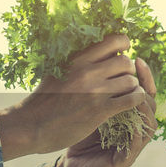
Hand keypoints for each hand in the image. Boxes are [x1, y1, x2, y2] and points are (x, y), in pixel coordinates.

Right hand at [0, 34, 148, 159]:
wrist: (30, 126)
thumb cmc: (42, 100)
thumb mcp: (54, 70)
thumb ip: (75, 61)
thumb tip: (92, 49)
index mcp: (77, 59)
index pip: (113, 40)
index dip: (123, 46)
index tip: (121, 54)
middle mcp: (87, 71)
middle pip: (125, 61)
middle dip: (128, 70)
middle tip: (122, 78)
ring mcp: (94, 91)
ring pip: (130, 80)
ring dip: (132, 87)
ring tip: (125, 92)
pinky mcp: (99, 111)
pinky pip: (131, 100)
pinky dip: (135, 100)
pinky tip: (129, 103)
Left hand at [54, 57, 157, 166]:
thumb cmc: (77, 135)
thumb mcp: (88, 108)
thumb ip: (97, 90)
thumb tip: (96, 59)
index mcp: (128, 115)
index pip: (143, 92)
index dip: (144, 76)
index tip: (136, 58)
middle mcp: (134, 129)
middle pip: (151, 106)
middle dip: (147, 88)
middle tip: (138, 72)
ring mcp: (131, 146)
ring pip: (149, 126)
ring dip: (145, 110)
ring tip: (138, 95)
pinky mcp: (123, 161)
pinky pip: (136, 146)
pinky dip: (136, 134)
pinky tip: (133, 124)